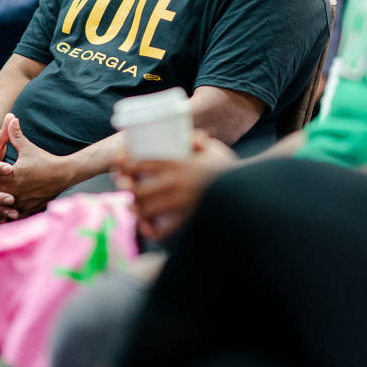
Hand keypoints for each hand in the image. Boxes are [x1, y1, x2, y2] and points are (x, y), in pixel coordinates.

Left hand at [0, 113, 71, 222]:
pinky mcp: (29, 207)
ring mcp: (22, 200)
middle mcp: (16, 189)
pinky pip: (13, 215)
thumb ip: (16, 135)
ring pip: (1, 208)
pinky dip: (4, 217)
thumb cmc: (45, 160)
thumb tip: (11, 117)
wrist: (64, 174)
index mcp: (13, 174)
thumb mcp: (29, 147)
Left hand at [114, 132, 237, 239]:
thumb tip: (189, 136)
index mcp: (180, 165)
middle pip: (140, 189)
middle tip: (124, 185)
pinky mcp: (187, 220)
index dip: (125, 163)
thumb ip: (200, 140)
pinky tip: (147, 227)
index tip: (119, 163)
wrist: (247, 192)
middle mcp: (177, 184)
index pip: (144, 163)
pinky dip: (152, 230)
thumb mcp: (215, 149)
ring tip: (134, 206)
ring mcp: (181, 204)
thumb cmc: (229, 169)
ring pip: (148, 209)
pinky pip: (163, 230)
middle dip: (126, 187)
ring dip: (136, 208)